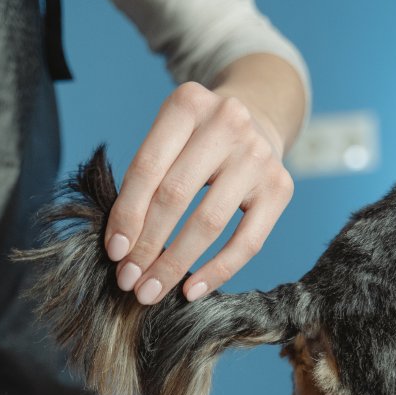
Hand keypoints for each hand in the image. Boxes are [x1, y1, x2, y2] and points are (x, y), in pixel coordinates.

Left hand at [103, 81, 293, 304]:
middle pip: (175, 196)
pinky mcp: (281, 186)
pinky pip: (248, 242)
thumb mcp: (168, 137)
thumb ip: (145, 179)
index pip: (147, 168)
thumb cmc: (196, 138)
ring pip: (208, 222)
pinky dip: (217, 271)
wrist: (256, 117)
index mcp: (188, 104)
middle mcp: (227, 122)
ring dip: (174, 264)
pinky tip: (191, 290)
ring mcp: (258, 155)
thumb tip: (121, 247)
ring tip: (151, 290)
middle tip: (128, 279)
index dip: (127, 214)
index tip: (114, 252)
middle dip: (146, 245)